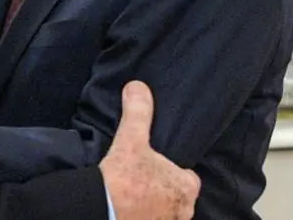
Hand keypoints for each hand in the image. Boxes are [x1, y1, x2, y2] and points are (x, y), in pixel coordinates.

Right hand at [100, 81, 199, 219]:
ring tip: (135, 197)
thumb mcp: (131, 139)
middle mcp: (182, 212)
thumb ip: (138, 112)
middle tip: (143, 182)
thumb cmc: (124, 179)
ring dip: (155, 208)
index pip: (189, 177)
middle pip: (177, 197)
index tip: (157, 167)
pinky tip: (130, 211)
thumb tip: (138, 87)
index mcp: (186, 187)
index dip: (174, 172)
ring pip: (166, 213)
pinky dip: (145, 217)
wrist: (103, 212)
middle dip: (164, 192)